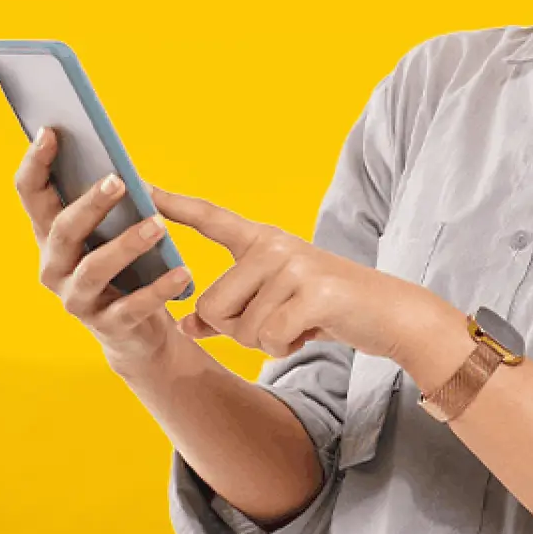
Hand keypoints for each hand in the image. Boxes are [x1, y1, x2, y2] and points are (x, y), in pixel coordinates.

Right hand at [13, 128, 196, 372]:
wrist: (135, 330)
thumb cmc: (122, 265)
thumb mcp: (109, 231)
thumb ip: (106, 199)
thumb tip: (120, 165)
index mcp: (49, 234)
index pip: (30, 194)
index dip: (35, 163)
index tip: (51, 131)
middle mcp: (53, 266)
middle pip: (63, 230)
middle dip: (89, 204)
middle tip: (118, 180)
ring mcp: (77, 299)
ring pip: (94, 268)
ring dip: (126, 244)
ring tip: (157, 226)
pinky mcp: (108, 325)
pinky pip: (132, 306)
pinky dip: (158, 289)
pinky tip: (181, 272)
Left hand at [153, 187, 448, 362]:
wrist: (390, 314)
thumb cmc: (325, 310)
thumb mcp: (272, 306)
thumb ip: (229, 314)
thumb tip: (184, 327)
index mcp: (261, 240)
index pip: (211, 218)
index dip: (175, 204)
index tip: (142, 185)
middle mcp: (273, 245)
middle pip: (211, 306)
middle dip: (239, 331)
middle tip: (279, 321)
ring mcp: (293, 265)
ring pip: (240, 328)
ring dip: (266, 342)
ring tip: (298, 323)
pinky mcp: (312, 292)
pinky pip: (270, 338)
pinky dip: (286, 348)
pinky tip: (310, 332)